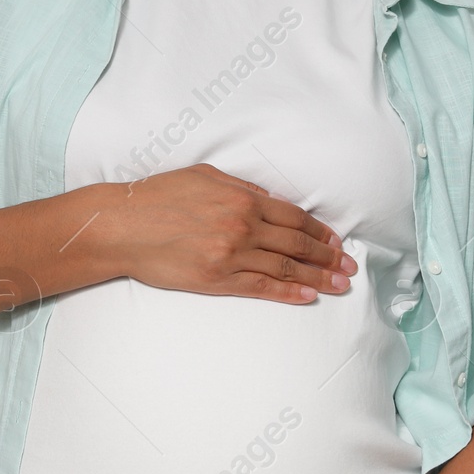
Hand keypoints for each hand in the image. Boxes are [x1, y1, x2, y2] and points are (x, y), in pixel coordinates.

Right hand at [96, 163, 356, 304]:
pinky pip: (261, 288)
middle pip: (297, 244)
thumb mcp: (205, 176)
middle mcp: (243, 227)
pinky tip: (308, 296)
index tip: (336, 241)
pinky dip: (288, 293)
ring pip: (285, 268)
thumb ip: (242, 188)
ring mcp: (231, 255)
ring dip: (318, 277)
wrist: (124, 225)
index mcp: (243, 199)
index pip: (294, 217)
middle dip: (328, 256)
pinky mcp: (216, 279)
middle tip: (350, 267)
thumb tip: (271, 199)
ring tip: (340, 285)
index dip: (319, 231)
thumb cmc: (160, 196)